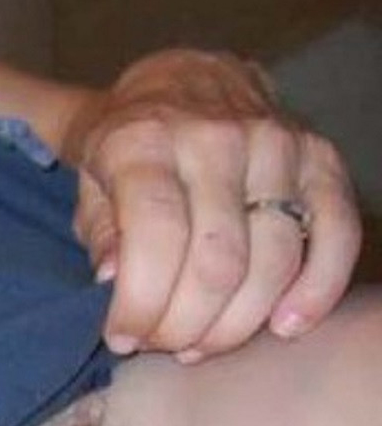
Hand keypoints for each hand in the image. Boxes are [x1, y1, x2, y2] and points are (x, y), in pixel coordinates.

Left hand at [64, 50, 360, 359]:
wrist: (182, 80)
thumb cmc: (128, 145)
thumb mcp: (88, 181)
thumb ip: (100, 232)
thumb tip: (112, 280)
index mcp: (147, 140)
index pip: (156, 235)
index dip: (141, 302)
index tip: (122, 336)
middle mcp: (218, 138)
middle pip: (217, 263)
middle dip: (185, 325)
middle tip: (161, 345)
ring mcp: (278, 145)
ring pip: (272, 261)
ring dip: (235, 323)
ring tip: (201, 343)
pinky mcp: (320, 159)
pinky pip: (337, 233)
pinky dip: (317, 290)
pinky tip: (283, 326)